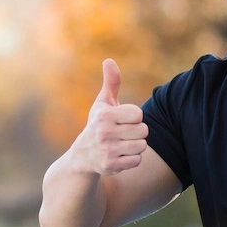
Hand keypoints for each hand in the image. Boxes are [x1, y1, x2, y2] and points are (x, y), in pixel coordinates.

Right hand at [73, 59, 148, 175]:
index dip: (134, 117)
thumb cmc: (98, 124)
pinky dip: (132, 159)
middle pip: (143, 131)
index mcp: (105, 115)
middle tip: (124, 134)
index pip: (139, 114)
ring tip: (123, 144)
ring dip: (136, 146)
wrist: (83, 156)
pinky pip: (137, 161)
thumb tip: (109, 60)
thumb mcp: (102, 103)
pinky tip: (121, 156)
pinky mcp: (110, 166)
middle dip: (137, 132)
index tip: (123, 120)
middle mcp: (104, 133)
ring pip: (142, 146)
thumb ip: (111, 83)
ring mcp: (107, 150)